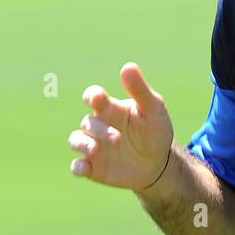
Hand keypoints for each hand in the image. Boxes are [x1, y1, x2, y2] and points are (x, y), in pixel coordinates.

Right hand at [69, 62, 173, 190]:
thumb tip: (128, 66)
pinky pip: (77, 166)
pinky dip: (77, 167)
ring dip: (84, 144)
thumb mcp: (153, 109)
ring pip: (76, 140)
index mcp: (110, 108)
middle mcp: (98, 125)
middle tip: (118, 138)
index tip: (97, 98)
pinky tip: (85, 168)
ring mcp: (93, 146)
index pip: (94, 97)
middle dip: (100, 129)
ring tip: (96, 149)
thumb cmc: (154, 131)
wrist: (158, 163)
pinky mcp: (93, 167)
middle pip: (88, 122)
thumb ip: (140, 89)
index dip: (92, 96)